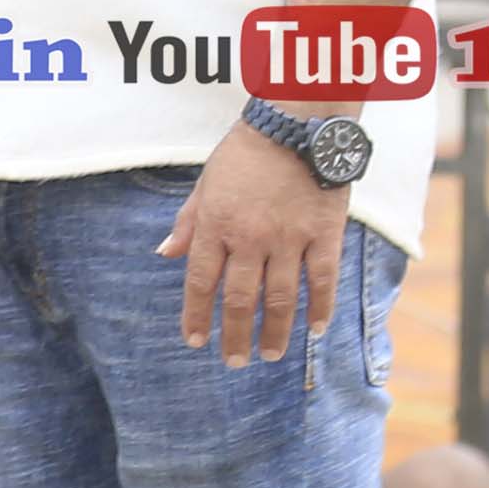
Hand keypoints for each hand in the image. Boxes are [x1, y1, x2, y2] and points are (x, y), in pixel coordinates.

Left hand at [165, 115, 348, 363]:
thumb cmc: (243, 154)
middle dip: (233, 334)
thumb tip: (165, 254)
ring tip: (270, 354)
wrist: (293, 126)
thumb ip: (188, 222)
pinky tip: (315, 329)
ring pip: (280, 297)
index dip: (196, 315)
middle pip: (238, 298)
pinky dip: (320, 307)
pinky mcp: (323, 234)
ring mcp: (288, 238)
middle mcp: (249, 238)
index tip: (194, 341)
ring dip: (274, 331)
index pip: (200, 281)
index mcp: (216, 225)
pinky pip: (322, 279)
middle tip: (233, 361)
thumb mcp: (204, 184)